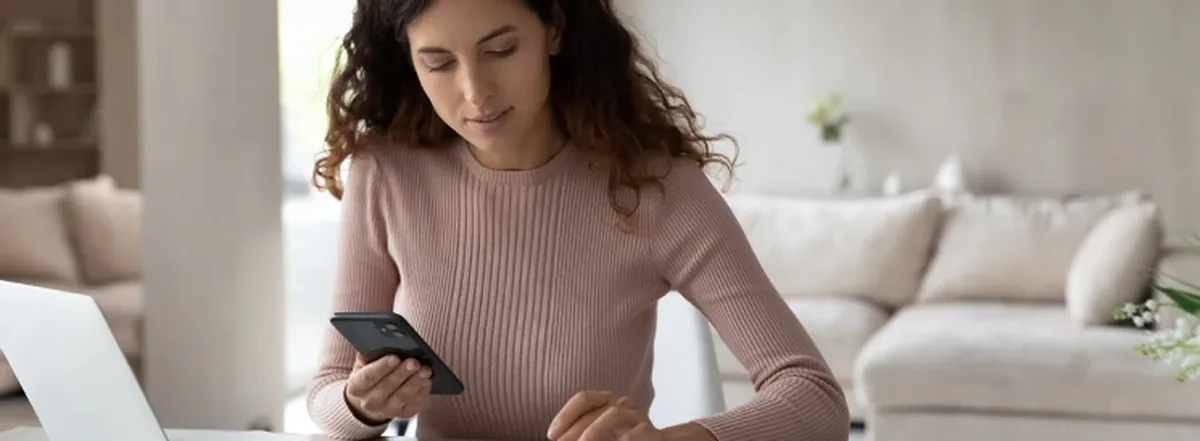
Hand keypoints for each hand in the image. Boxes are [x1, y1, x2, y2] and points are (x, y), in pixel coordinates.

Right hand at [343, 354, 432, 424]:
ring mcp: (386, 410)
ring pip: (402, 397)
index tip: (395, 357)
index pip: (368, 377)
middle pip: (387, 387)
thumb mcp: (363, 364)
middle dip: (402, 373)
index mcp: (356, 387)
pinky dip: (422, 392)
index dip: (382, 367)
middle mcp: (369, 402)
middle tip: (414, 361)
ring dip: (415, 382)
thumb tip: (377, 343)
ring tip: (425, 370)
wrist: (372, 398)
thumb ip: (368, 355)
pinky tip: (427, 381)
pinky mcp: (403, 414)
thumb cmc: (370, 374)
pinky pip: (414, 404)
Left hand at [547, 391, 663, 440]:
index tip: (551, 435)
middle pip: (594, 409)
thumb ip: (580, 433)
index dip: (565, 415)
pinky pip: (634, 434)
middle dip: (573, 429)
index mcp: (608, 402)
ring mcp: (640, 417)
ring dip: (593, 431)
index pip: (584, 398)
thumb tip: (557, 439)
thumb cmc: (622, 438)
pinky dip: (621, 439)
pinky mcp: (653, 433)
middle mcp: (624, 404)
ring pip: (614, 414)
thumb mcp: (600, 434)